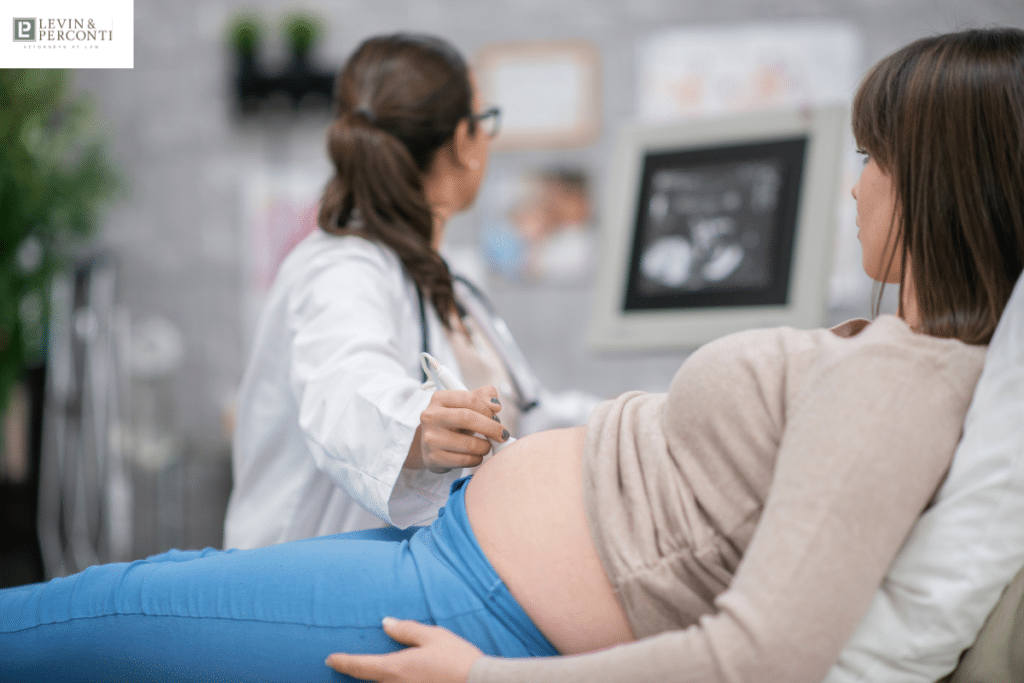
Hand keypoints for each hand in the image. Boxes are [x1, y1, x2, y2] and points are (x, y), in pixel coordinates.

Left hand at [325, 617, 482, 682]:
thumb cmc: (456, 659)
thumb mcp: (433, 637)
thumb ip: (407, 630)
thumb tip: (386, 623)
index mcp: (395, 668)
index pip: (360, 665)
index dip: (343, 662)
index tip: (330, 659)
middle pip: (369, 680)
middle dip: (355, 672)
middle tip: (343, 665)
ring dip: (374, 678)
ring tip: (369, 670)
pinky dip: (391, 682)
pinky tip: (396, 677)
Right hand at [408, 385, 507, 472]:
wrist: (431, 444)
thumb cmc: (453, 423)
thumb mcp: (465, 405)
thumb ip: (483, 397)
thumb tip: (495, 404)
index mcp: (439, 398)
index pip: (469, 399)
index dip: (488, 409)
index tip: (497, 418)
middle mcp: (431, 417)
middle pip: (468, 418)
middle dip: (491, 428)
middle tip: (502, 434)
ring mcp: (430, 438)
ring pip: (469, 444)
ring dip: (485, 447)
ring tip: (485, 446)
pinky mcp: (434, 458)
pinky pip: (465, 460)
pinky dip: (476, 459)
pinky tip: (475, 455)